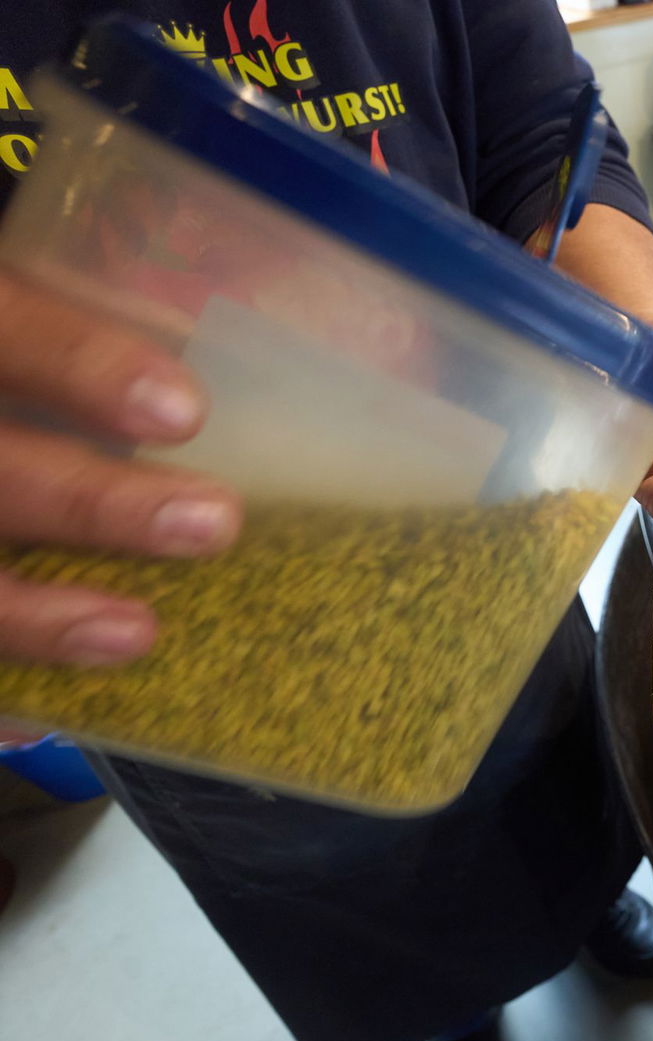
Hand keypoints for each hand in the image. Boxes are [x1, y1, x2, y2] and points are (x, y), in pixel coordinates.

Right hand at [0, 272, 239, 666]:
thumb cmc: (9, 355)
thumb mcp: (25, 311)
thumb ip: (89, 324)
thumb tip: (227, 345)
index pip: (10, 328)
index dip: (84, 367)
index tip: (186, 413)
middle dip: (93, 504)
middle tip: (212, 526)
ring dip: (35, 614)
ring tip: (134, 634)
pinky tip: (39, 714)